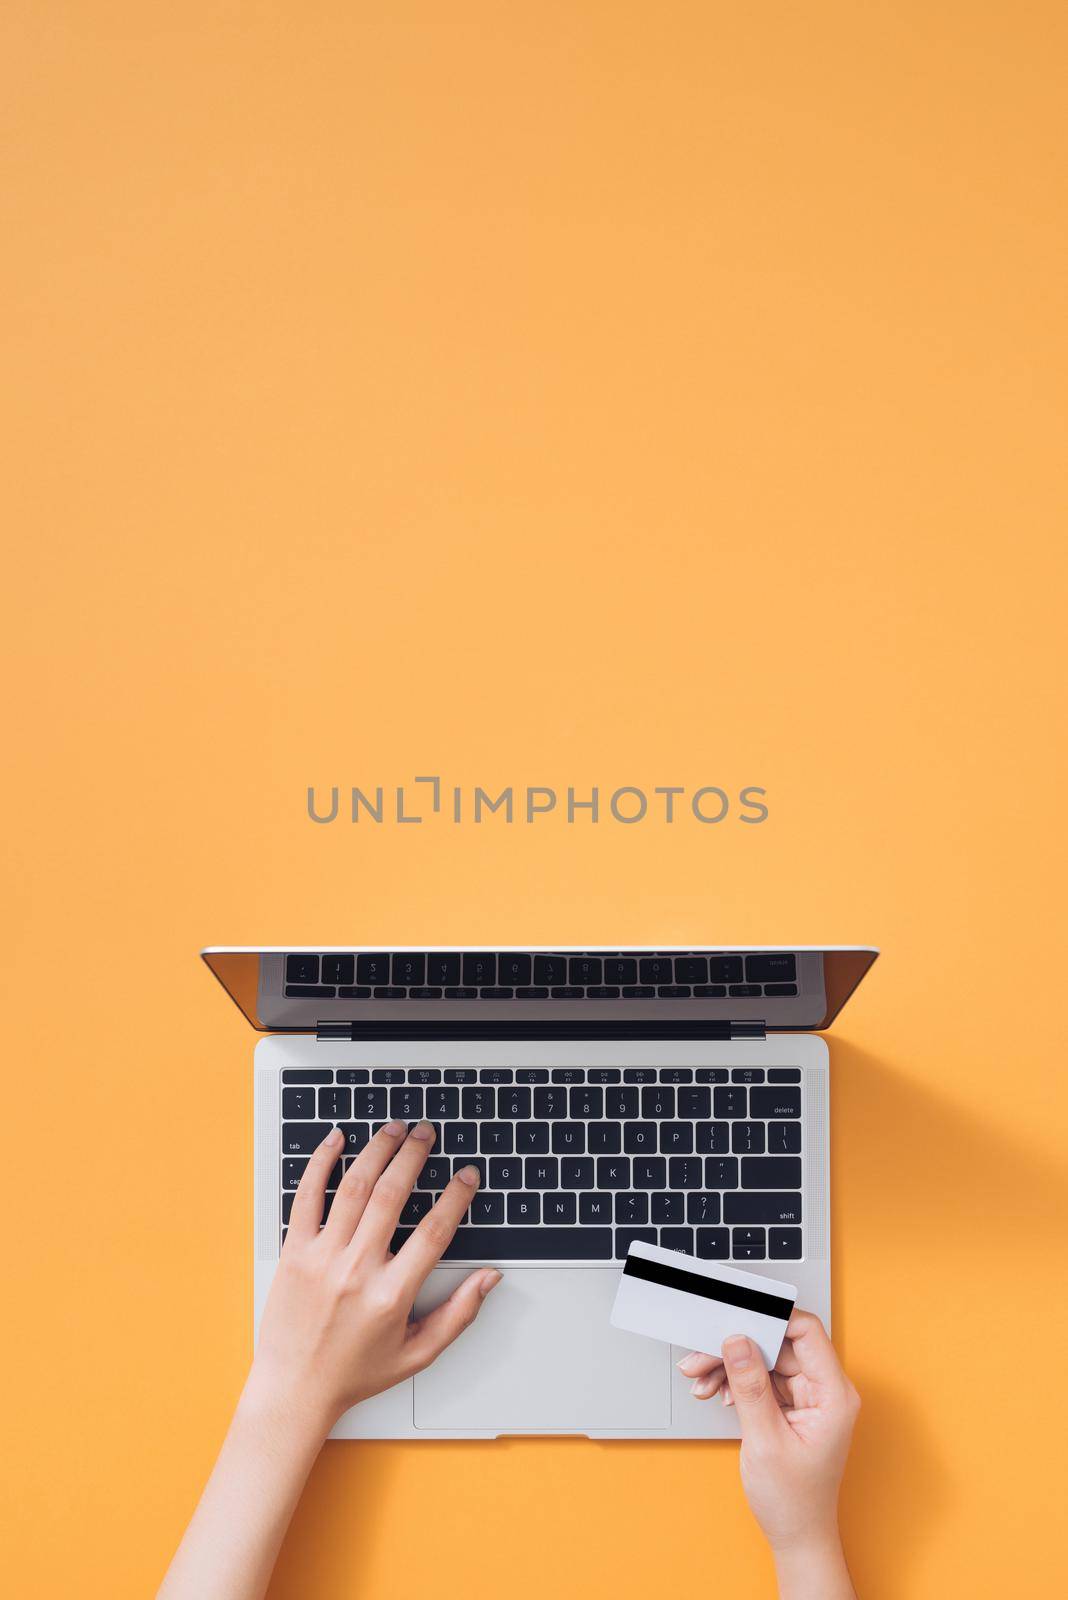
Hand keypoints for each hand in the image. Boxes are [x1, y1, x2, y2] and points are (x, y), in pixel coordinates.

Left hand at [250, 1119, 500, 1431]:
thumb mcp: (417, 1354)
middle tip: (427, 1133)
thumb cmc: (355, 1374)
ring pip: (353, 1188)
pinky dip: (320, 1164)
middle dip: (414, 1156)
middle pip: (391, 1196)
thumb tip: (490, 1277)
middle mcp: (356, 1271)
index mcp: (391, 1296)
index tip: (466, 1175)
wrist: (294, 1390)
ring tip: (393, 1129)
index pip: (433, 1232)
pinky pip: (306, 1197)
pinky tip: (336, 1140)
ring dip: (377, 1151)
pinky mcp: (294, 1253)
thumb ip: (458, 1313)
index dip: (456, 1197)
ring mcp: (322, 1259)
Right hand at [678, 1313, 859, 1596]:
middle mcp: (824, 1391)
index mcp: (833, 1395)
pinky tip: (716, 1392)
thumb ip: (750, 1387)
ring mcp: (807, 1398)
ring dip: (730, 1367)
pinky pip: (760, 1379)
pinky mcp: (790, 1406)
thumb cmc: (794, 1501)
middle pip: (778, 1345)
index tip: (736, 1317)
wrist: (796, 1537)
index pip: (807, 1333)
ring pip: (764, 1360)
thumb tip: (738, 1342)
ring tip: (701, 1380)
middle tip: (702, 1357)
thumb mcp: (766, 1441)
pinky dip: (735, 1383)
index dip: (771, 1319)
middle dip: (737, 1349)